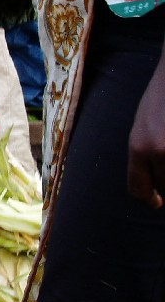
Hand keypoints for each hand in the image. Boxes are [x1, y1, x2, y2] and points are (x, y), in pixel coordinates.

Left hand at [128, 43, 164, 208]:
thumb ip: (144, 154)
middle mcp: (160, 150)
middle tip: (163, 154)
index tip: (157, 202)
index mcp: (138, 147)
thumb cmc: (160, 99)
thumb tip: (155, 187)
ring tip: (164, 143)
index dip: (148, 199)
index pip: (138, 188)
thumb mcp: (142, 126)